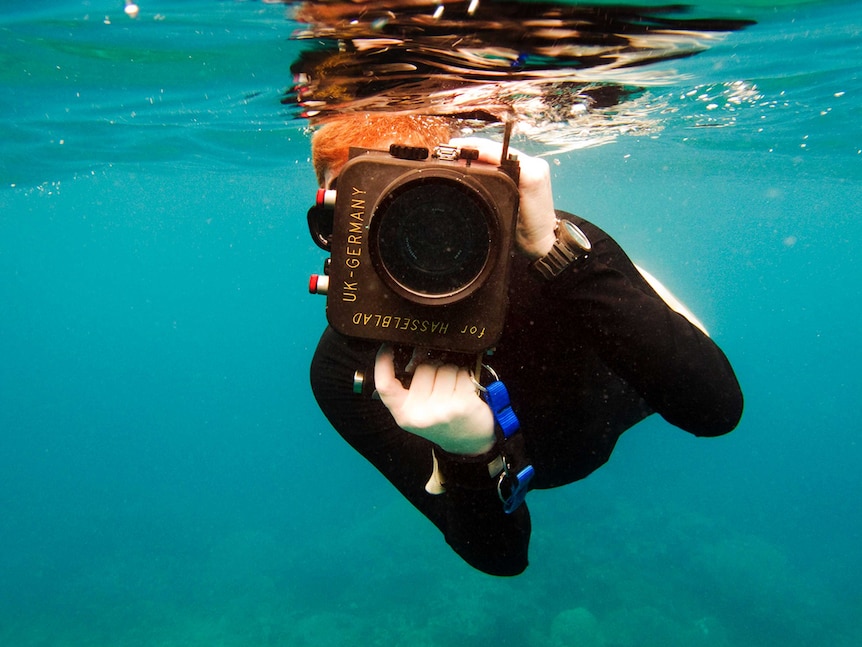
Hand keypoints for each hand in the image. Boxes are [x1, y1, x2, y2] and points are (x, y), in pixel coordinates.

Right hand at [374, 345, 495, 455]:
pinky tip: (465, 391)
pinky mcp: (462, 405)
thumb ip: (410, 384)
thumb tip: (416, 350)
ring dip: (451, 372)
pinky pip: (461, 373)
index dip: (382, 362)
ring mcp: (441, 410)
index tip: (387, 347)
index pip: (385, 385)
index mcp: (403, 413)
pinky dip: (465, 376)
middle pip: (423, 368)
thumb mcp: (417, 408)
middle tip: (440, 385)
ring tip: (453, 389)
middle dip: (433, 368)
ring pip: (444, 368)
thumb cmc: (441, 419)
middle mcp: (420, 414)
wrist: (468, 442)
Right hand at [449, 137, 557, 259]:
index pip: (498, 153)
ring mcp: (534, 167)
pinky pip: (507, 160)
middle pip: (499, 149)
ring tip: (460, 152)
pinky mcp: (530, 172)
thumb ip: (495, 191)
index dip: (476, 149)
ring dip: (481, 151)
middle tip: (453, 147)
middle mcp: (534, 166)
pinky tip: (475, 161)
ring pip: (502, 153)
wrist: (543, 242)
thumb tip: (473, 172)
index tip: (458, 148)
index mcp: (531, 174)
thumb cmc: (528, 232)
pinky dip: (490, 159)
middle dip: (475, 147)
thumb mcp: (509, 214)